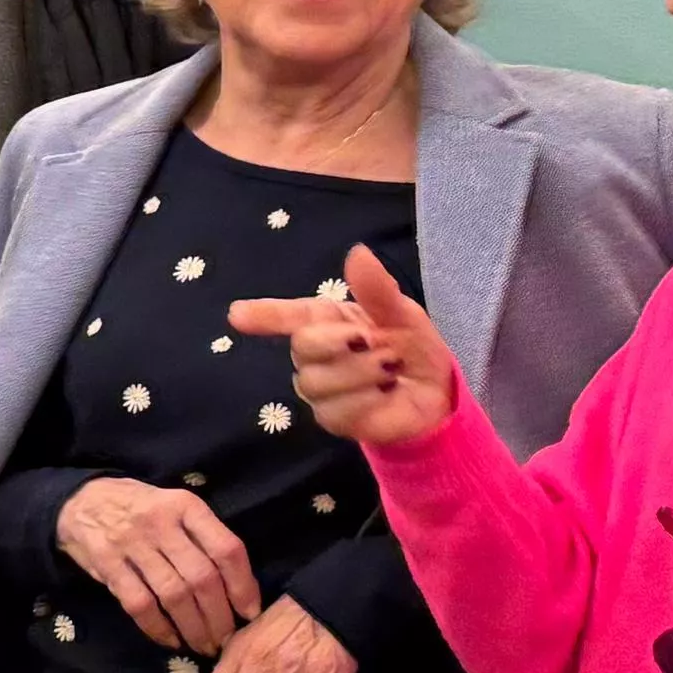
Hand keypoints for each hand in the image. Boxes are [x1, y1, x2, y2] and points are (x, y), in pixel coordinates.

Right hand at [55, 475, 262, 656]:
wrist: (80, 499)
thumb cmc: (141, 508)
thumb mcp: (176, 506)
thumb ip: (204, 537)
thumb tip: (240, 588)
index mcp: (186, 506)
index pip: (226, 549)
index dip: (244, 586)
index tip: (250, 613)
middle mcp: (160, 522)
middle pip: (202, 578)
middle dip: (219, 617)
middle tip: (226, 640)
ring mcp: (131, 543)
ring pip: (173, 595)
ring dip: (193, 628)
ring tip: (203, 645)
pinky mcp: (107, 563)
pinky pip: (139, 603)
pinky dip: (158, 627)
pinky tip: (171, 640)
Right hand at [231, 251, 462, 450]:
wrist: (435, 392)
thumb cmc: (411, 346)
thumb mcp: (402, 313)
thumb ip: (377, 288)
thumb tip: (357, 252)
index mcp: (327, 320)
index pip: (289, 315)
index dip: (264, 314)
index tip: (237, 315)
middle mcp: (315, 354)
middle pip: (302, 346)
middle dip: (339, 342)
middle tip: (374, 341)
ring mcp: (320, 388)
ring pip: (317, 381)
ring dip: (362, 372)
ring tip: (390, 371)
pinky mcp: (332, 420)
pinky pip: (334, 410)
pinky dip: (367, 400)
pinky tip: (385, 394)